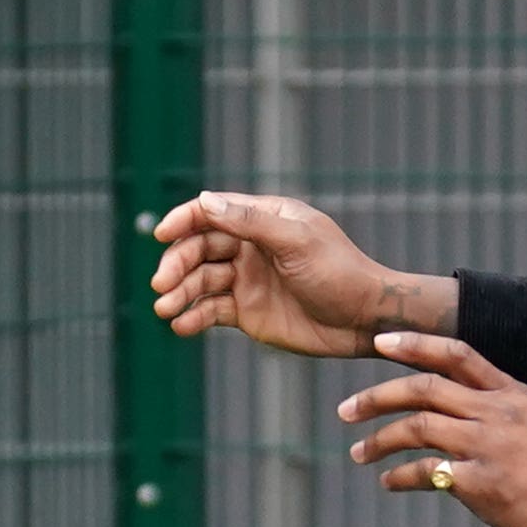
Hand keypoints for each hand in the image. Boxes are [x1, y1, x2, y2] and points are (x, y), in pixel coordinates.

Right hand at [149, 190, 422, 357]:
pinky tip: (182, 326)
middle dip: (176, 265)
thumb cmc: (339, 273)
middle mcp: (251, 246)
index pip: (212, 212)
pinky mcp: (248, 312)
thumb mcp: (296, 242)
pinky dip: (193, 317)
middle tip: (161, 286)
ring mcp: (247, 280)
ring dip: (179, 293)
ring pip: (200, 281)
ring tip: (165, 310)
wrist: (365, 320)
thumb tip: (204, 200)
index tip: (162, 236)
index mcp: (263, 219)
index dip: (183, 221)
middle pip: (199, 248)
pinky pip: (211, 310)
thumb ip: (250, 222)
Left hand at [340, 332, 526, 526]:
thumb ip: (495, 408)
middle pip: (425, 388)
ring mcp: (491, 447)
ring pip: (418, 428)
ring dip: (379, 439)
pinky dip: (400, 476)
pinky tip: (390, 482)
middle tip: (346, 409)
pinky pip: (426, 472)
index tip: (378, 342)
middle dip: (377, 396)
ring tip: (358, 453)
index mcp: (512, 393)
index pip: (457, 353)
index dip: (414, 344)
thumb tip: (449, 410)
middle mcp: (499, 413)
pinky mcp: (483, 484)